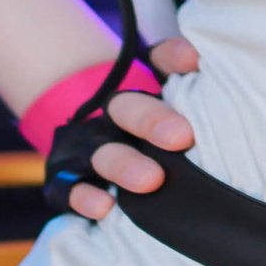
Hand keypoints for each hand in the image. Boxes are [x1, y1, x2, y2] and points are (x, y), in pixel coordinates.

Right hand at [65, 33, 198, 219]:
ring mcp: (86, 151)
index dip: (173, 58)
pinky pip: (68, 191)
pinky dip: (84, 197)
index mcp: (145, 92)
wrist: (95, 156)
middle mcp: (112, 118)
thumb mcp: (180, 111)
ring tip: (150, 181)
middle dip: (151, 120)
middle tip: (182, 137)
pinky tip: (104, 207)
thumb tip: (201, 59)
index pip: (159, 62)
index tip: (191, 61)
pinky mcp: (64, 184)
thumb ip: (196, 84)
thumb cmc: (158, 139)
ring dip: (123, 165)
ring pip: (101, 154)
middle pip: (126, 108)